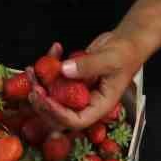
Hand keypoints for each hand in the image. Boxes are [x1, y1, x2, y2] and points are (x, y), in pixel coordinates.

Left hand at [27, 32, 143, 129]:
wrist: (128, 41)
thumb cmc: (127, 53)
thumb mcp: (111, 59)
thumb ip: (89, 65)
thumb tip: (64, 70)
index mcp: (99, 105)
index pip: (76, 120)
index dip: (59, 114)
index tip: (45, 99)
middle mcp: (86, 101)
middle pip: (60, 113)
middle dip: (43, 103)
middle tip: (33, 88)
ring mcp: (77, 90)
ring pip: (53, 95)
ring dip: (40, 84)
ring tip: (32, 70)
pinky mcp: (71, 78)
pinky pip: (55, 78)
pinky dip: (50, 66)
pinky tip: (54, 49)